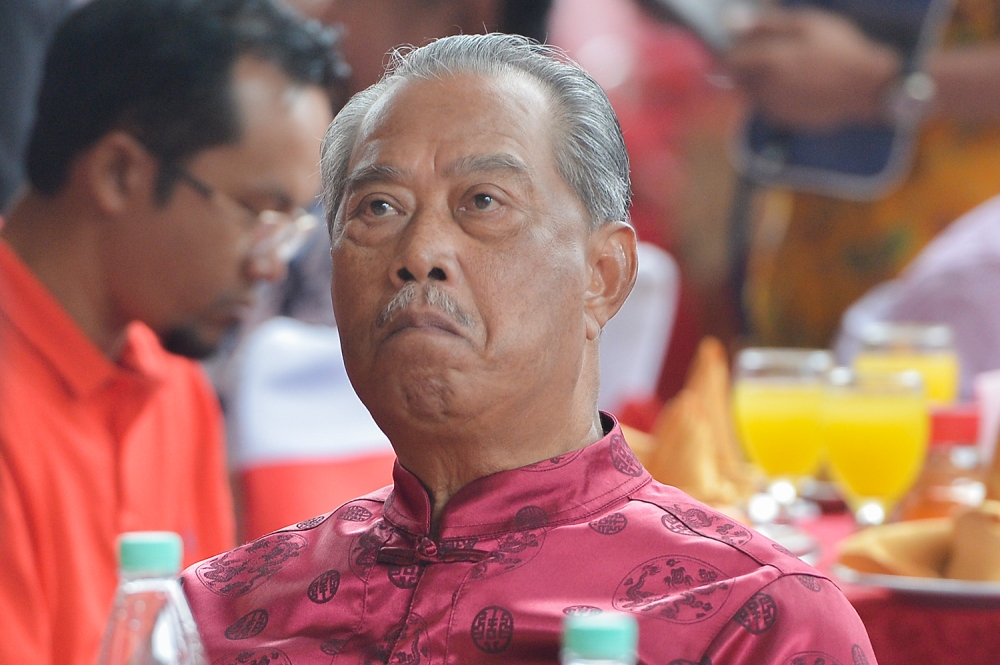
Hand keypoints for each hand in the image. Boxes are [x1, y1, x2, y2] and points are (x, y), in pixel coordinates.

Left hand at [725, 8, 901, 129]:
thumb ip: (764, 23)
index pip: (730, 60)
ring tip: (791, 70)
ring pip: (751, 93)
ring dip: (760, 81)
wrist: (867, 88)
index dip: (736, 50)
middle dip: (747, 66)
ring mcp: (772, 107)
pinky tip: (799, 85)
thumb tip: (730, 22)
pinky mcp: (783, 120)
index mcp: (767, 62)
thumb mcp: (806, 23)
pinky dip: (774, 95)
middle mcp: (763, 88)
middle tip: (775, 55)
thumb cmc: (840, 49)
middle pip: (738, 78)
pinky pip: (766, 105)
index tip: (749, 43)